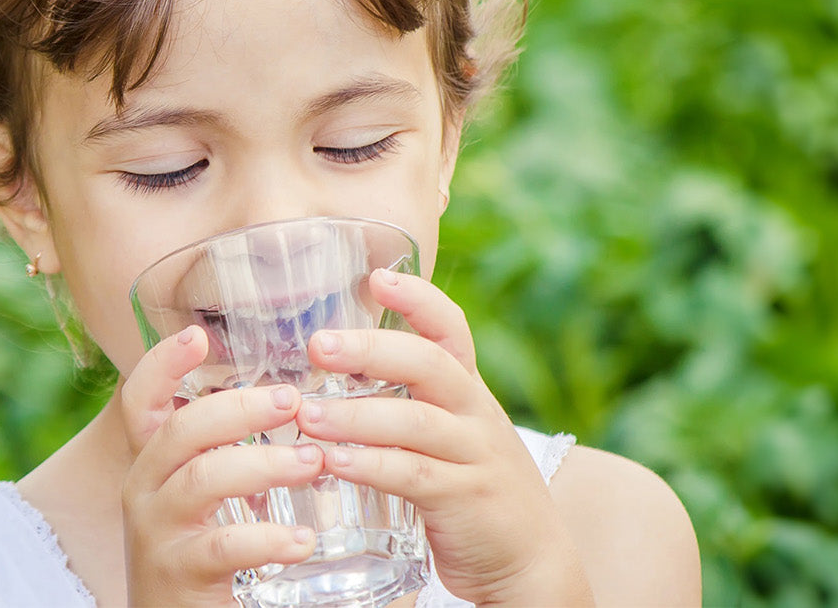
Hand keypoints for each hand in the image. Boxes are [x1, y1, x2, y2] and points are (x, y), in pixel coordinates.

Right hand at [116, 325, 326, 605]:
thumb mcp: (214, 498)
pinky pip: (221, 545)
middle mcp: (144, 490)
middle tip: (293, 402)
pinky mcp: (177, 574)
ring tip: (313, 463)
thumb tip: (300, 401)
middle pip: (182, 429)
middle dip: (240, 407)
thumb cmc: (207, 556)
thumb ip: (240, 455)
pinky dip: (267, 539)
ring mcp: (157, 532)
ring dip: (264, 464)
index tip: (198, 335)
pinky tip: (304, 543)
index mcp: (155, 463)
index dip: (162, 364)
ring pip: (203, 479)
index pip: (140, 401)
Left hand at [296, 269, 593, 605]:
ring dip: (356, 415)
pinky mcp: (466, 499)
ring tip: (306, 413)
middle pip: (429, 364)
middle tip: (318, 345)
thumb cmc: (472, 491)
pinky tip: (333, 462)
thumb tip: (332, 376)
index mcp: (467, 391)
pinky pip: (414, 475)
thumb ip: (405, 406)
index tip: (376, 276)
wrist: (531, 560)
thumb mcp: (449, 437)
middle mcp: (476, 414)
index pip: (450, 330)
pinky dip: (371, 466)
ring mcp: (475, 456)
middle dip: (372, 349)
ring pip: (416, 421)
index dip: (418, 299)